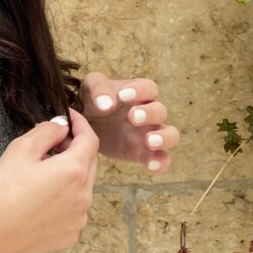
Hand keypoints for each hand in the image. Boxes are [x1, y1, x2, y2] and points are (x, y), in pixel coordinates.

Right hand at [0, 108, 98, 252]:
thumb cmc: (2, 190)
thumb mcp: (21, 149)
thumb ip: (48, 131)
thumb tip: (62, 126)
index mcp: (75, 171)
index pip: (90, 139)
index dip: (80, 123)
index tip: (69, 116)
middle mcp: (84, 196)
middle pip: (89, 162)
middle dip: (74, 148)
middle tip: (50, 142)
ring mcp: (79, 218)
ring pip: (82, 186)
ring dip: (69, 174)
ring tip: (40, 173)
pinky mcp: (70, 235)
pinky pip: (74, 208)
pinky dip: (64, 197)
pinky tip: (41, 198)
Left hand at [65, 71, 179, 173]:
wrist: (83, 126)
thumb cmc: (90, 100)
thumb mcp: (90, 86)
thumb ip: (98, 89)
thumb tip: (106, 103)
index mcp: (137, 93)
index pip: (149, 88)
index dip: (140, 90)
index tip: (124, 95)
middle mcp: (148, 112)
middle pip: (160, 111)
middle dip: (150, 114)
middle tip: (133, 117)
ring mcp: (148, 133)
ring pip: (170, 134)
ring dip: (164, 138)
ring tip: (150, 141)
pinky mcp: (142, 153)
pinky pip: (161, 158)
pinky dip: (160, 162)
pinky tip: (151, 166)